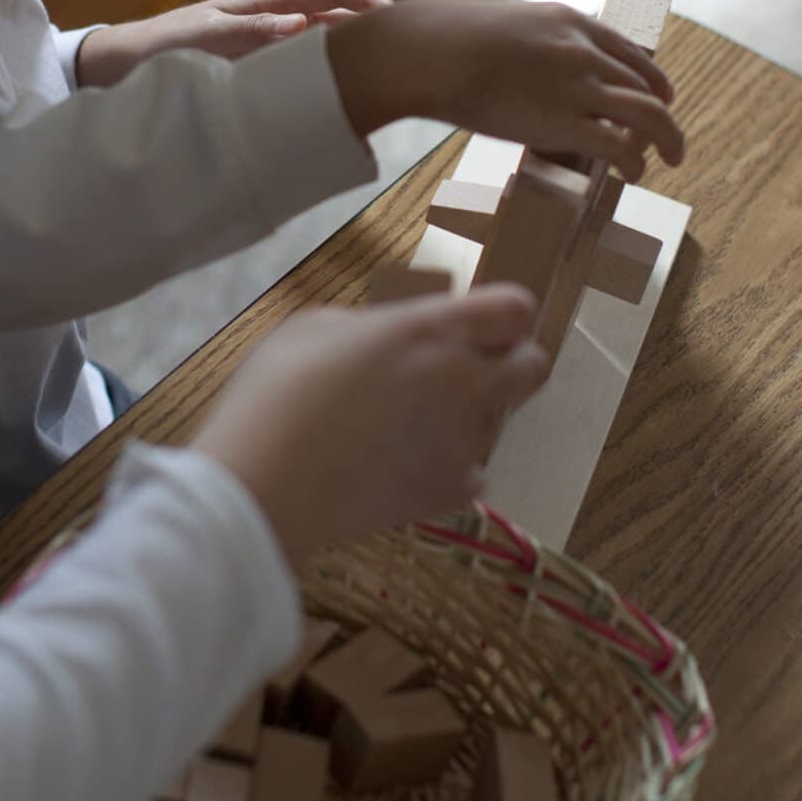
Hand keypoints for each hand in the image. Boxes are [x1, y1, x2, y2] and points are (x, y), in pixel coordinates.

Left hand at [77, 0, 389, 86]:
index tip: (398, 23)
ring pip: (322, 47)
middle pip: (336, 18)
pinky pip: (300, 72)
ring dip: (352, 59)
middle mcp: (271, 23)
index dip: (367, 1)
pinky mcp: (255, 73)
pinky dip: (324, 81)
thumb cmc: (155, 48)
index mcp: (263, 5)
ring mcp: (265, 48)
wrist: (118, 67)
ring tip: (386, 84)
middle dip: (373, 30)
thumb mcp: (200, 37)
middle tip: (409, 57)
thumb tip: (301, 24)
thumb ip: (248, 30)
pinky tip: (337, 104)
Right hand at [191, 288, 547, 571]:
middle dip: (513, 364)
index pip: (515, 308)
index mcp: (429, 329)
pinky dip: (449, 471)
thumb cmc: (278, 390)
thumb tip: (390, 337)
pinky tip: (406, 467)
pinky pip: (473, 476)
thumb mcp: (317, 327)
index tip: (481, 324)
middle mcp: (461, 381)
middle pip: (535, 366)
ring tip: (412, 427)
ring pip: (499, 423)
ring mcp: (461, 441)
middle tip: (469, 371)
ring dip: (470, 420)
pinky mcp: (449, 492)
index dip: (504, 315)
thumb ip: (375, 326)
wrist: (266, 481)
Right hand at [327, 0, 683, 181]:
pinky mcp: (568, 124)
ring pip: (650, 115)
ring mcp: (580, 87)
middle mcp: (585, 51)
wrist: (432, 52)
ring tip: (670, 158)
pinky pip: (622, 146)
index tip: (659, 96)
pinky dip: (636, 163)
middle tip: (665, 135)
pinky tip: (632, 174)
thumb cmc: (452, 41)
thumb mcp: (509, 23)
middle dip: (662, 113)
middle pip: (646, 84)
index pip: (630, 51)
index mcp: (572, 22)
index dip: (652, 79)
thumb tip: (529, 63)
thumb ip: (535, 42)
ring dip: (667, 139)